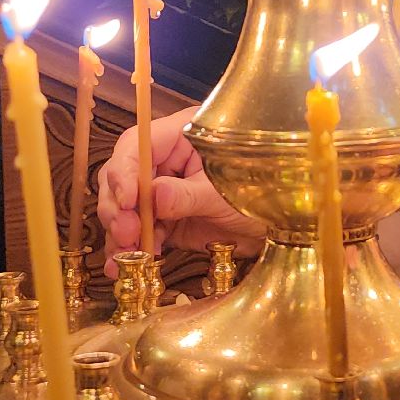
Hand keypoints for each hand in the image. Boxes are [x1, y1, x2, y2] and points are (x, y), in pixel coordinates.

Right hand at [98, 106, 267, 275]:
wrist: (280, 228)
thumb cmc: (263, 194)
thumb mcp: (224, 193)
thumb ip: (187, 195)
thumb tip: (153, 196)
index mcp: (181, 135)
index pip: (138, 143)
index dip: (124, 171)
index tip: (127, 199)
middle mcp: (167, 159)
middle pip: (124, 176)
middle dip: (119, 206)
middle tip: (126, 233)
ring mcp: (163, 190)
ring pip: (125, 207)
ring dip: (121, 232)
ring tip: (127, 254)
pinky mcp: (165, 219)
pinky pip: (139, 231)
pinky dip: (130, 248)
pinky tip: (125, 265)